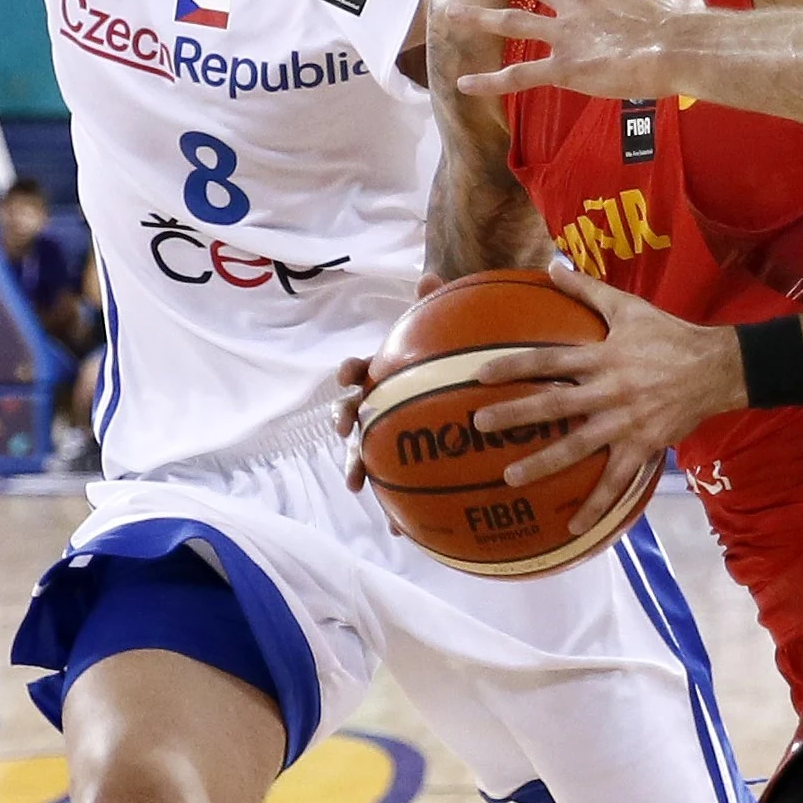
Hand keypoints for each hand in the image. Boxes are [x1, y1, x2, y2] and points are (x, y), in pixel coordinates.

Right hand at [337, 272, 449, 493]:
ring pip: (363, 450)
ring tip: (357, 484)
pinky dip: (395, 506)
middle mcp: (377, 404)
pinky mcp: (400, 463)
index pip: (359, 368)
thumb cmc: (444, 362)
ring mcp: (384, 435)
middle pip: (351, 412)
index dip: (350, 370)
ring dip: (357, 465)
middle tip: (343, 432)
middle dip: (344, 423)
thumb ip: (434, 308)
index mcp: (383, 375)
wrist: (459, 390)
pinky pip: (396, 484)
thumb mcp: (442, 335)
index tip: (348, 373)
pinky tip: (402, 527)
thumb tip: (430, 275)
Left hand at [443, 0, 712, 101]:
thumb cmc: (684, 27)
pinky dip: (489, 82)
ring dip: (480, 18)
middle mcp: (578, 5)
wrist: (674, 48)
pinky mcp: (563, 68)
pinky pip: (519, 77)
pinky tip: (464, 84)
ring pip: (513, 23)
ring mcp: (566, 36)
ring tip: (452, 14)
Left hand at [471, 258, 745, 531]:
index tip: (480, 374)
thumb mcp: (629, 307)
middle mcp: (610, 392)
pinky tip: (572, 527)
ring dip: (543, 463)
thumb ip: (588, 289)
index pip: (550, 361)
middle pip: (556, 405)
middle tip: (479, 425)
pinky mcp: (643, 447)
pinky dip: (595, 505)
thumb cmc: (668, 336)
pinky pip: (615, 482)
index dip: (515, 366)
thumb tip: (553, 266)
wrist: (716, 369)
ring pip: (578, 447)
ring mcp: (625, 423)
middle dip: (517, 415)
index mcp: (603, 357)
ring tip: (509, 478)